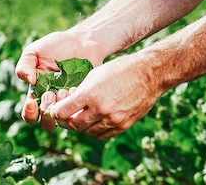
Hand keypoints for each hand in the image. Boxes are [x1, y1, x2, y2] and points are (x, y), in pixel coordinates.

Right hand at [16, 30, 106, 131]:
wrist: (83, 40)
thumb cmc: (56, 45)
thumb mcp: (34, 51)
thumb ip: (25, 65)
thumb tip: (28, 81)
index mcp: (37, 93)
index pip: (30, 115)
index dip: (29, 113)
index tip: (31, 101)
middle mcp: (53, 101)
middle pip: (47, 122)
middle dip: (47, 111)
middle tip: (51, 93)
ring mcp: (70, 100)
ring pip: (65, 119)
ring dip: (62, 110)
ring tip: (64, 91)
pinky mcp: (85, 97)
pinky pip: (81, 108)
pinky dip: (78, 102)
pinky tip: (76, 88)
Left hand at [45, 53, 161, 138]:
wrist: (150, 74)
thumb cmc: (121, 69)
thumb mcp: (96, 74)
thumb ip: (80, 92)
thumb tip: (67, 105)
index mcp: (90, 94)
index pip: (62, 112)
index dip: (55, 113)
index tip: (56, 111)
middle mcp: (100, 109)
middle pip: (74, 125)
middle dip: (67, 122)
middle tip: (66, 118)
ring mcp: (113, 119)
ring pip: (88, 132)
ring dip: (82, 127)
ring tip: (83, 118)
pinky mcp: (123, 125)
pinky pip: (103, 135)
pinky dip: (96, 130)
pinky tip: (96, 121)